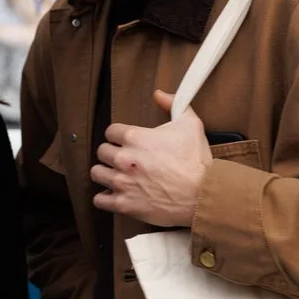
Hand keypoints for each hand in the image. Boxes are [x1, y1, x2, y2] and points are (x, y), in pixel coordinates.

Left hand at [91, 90, 213, 227]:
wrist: (202, 193)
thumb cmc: (196, 160)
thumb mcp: (190, 124)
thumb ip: (173, 104)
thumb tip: (158, 94)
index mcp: (135, 137)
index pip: (110, 131)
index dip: (118, 135)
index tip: (125, 141)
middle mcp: (123, 159)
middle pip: (101, 151)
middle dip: (111, 153)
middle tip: (123, 159)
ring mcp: (121, 182)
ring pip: (96, 173)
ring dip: (105, 173)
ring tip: (117, 175)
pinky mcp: (122, 204)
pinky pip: (98, 199)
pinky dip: (104, 197)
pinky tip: (115, 194)